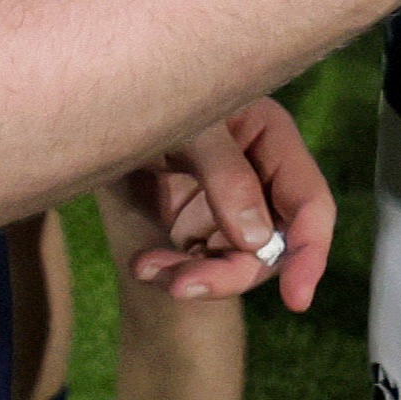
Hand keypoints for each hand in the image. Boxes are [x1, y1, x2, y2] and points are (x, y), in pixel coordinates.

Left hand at [118, 99, 336, 311]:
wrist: (90, 117)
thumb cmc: (145, 99)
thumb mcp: (188, 130)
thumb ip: (226, 175)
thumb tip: (259, 240)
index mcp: (271, 139)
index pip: (309, 202)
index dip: (310, 251)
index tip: (296, 300)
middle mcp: (258, 175)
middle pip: (272, 245)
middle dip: (231, 273)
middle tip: (185, 286)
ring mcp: (228, 205)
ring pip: (234, 263)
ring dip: (196, 276)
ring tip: (149, 270)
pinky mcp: (196, 226)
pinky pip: (199, 265)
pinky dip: (173, 271)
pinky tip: (144, 265)